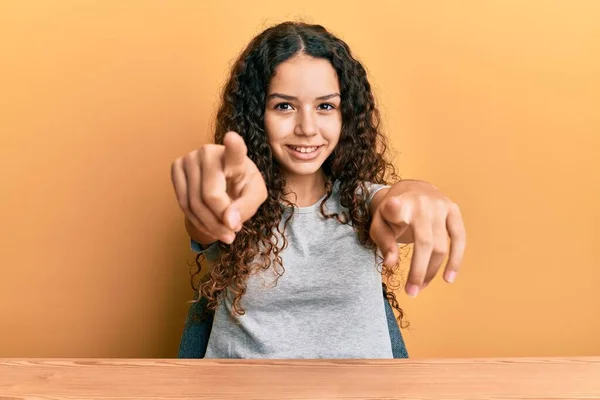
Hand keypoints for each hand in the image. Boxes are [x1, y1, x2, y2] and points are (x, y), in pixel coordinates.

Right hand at [170, 131, 267, 243]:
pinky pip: (182, 203)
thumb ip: (246, 208)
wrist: (224, 182)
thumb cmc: (243, 186)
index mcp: (235, 156)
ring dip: (209, 226)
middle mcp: (209, 151)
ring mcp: (189, 157)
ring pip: (193, 203)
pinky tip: (209, 226)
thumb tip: (229, 222)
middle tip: (232, 234)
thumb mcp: (255, 197)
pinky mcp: (176, 167)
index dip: (233, 145)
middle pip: (210, 195)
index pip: (235, 150)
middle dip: (220, 221)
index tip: (232, 137)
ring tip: (224, 234)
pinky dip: (197, 221)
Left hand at [369, 180, 466, 296]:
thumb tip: (391, 263)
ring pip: (440, 246)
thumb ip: (383, 241)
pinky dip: (456, 260)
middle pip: (424, 243)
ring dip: (431, 271)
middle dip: (418, 271)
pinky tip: (448, 278)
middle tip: (411, 292)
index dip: (395, 208)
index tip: (393, 206)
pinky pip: (459, 239)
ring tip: (420, 287)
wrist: (411, 189)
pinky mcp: (454, 209)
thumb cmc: (391, 212)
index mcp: (398, 203)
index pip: (395, 206)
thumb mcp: (379, 223)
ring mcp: (440, 205)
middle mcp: (421, 202)